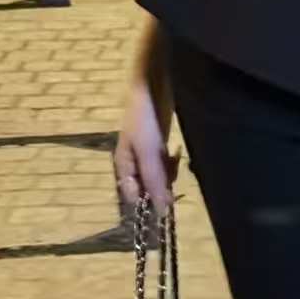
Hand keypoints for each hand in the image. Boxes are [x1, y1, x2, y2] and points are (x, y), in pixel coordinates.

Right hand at [114, 78, 178, 214]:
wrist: (152, 85)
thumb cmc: (145, 120)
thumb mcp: (149, 152)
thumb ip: (155, 181)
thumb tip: (162, 212)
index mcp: (124, 167)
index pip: (134, 197)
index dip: (149, 201)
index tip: (167, 199)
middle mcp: (133, 164)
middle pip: (148, 187)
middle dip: (161, 185)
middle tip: (172, 171)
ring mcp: (146, 153)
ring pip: (158, 175)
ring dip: (168, 173)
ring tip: (174, 158)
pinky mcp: (158, 144)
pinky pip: (164, 163)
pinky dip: (171, 162)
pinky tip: (175, 151)